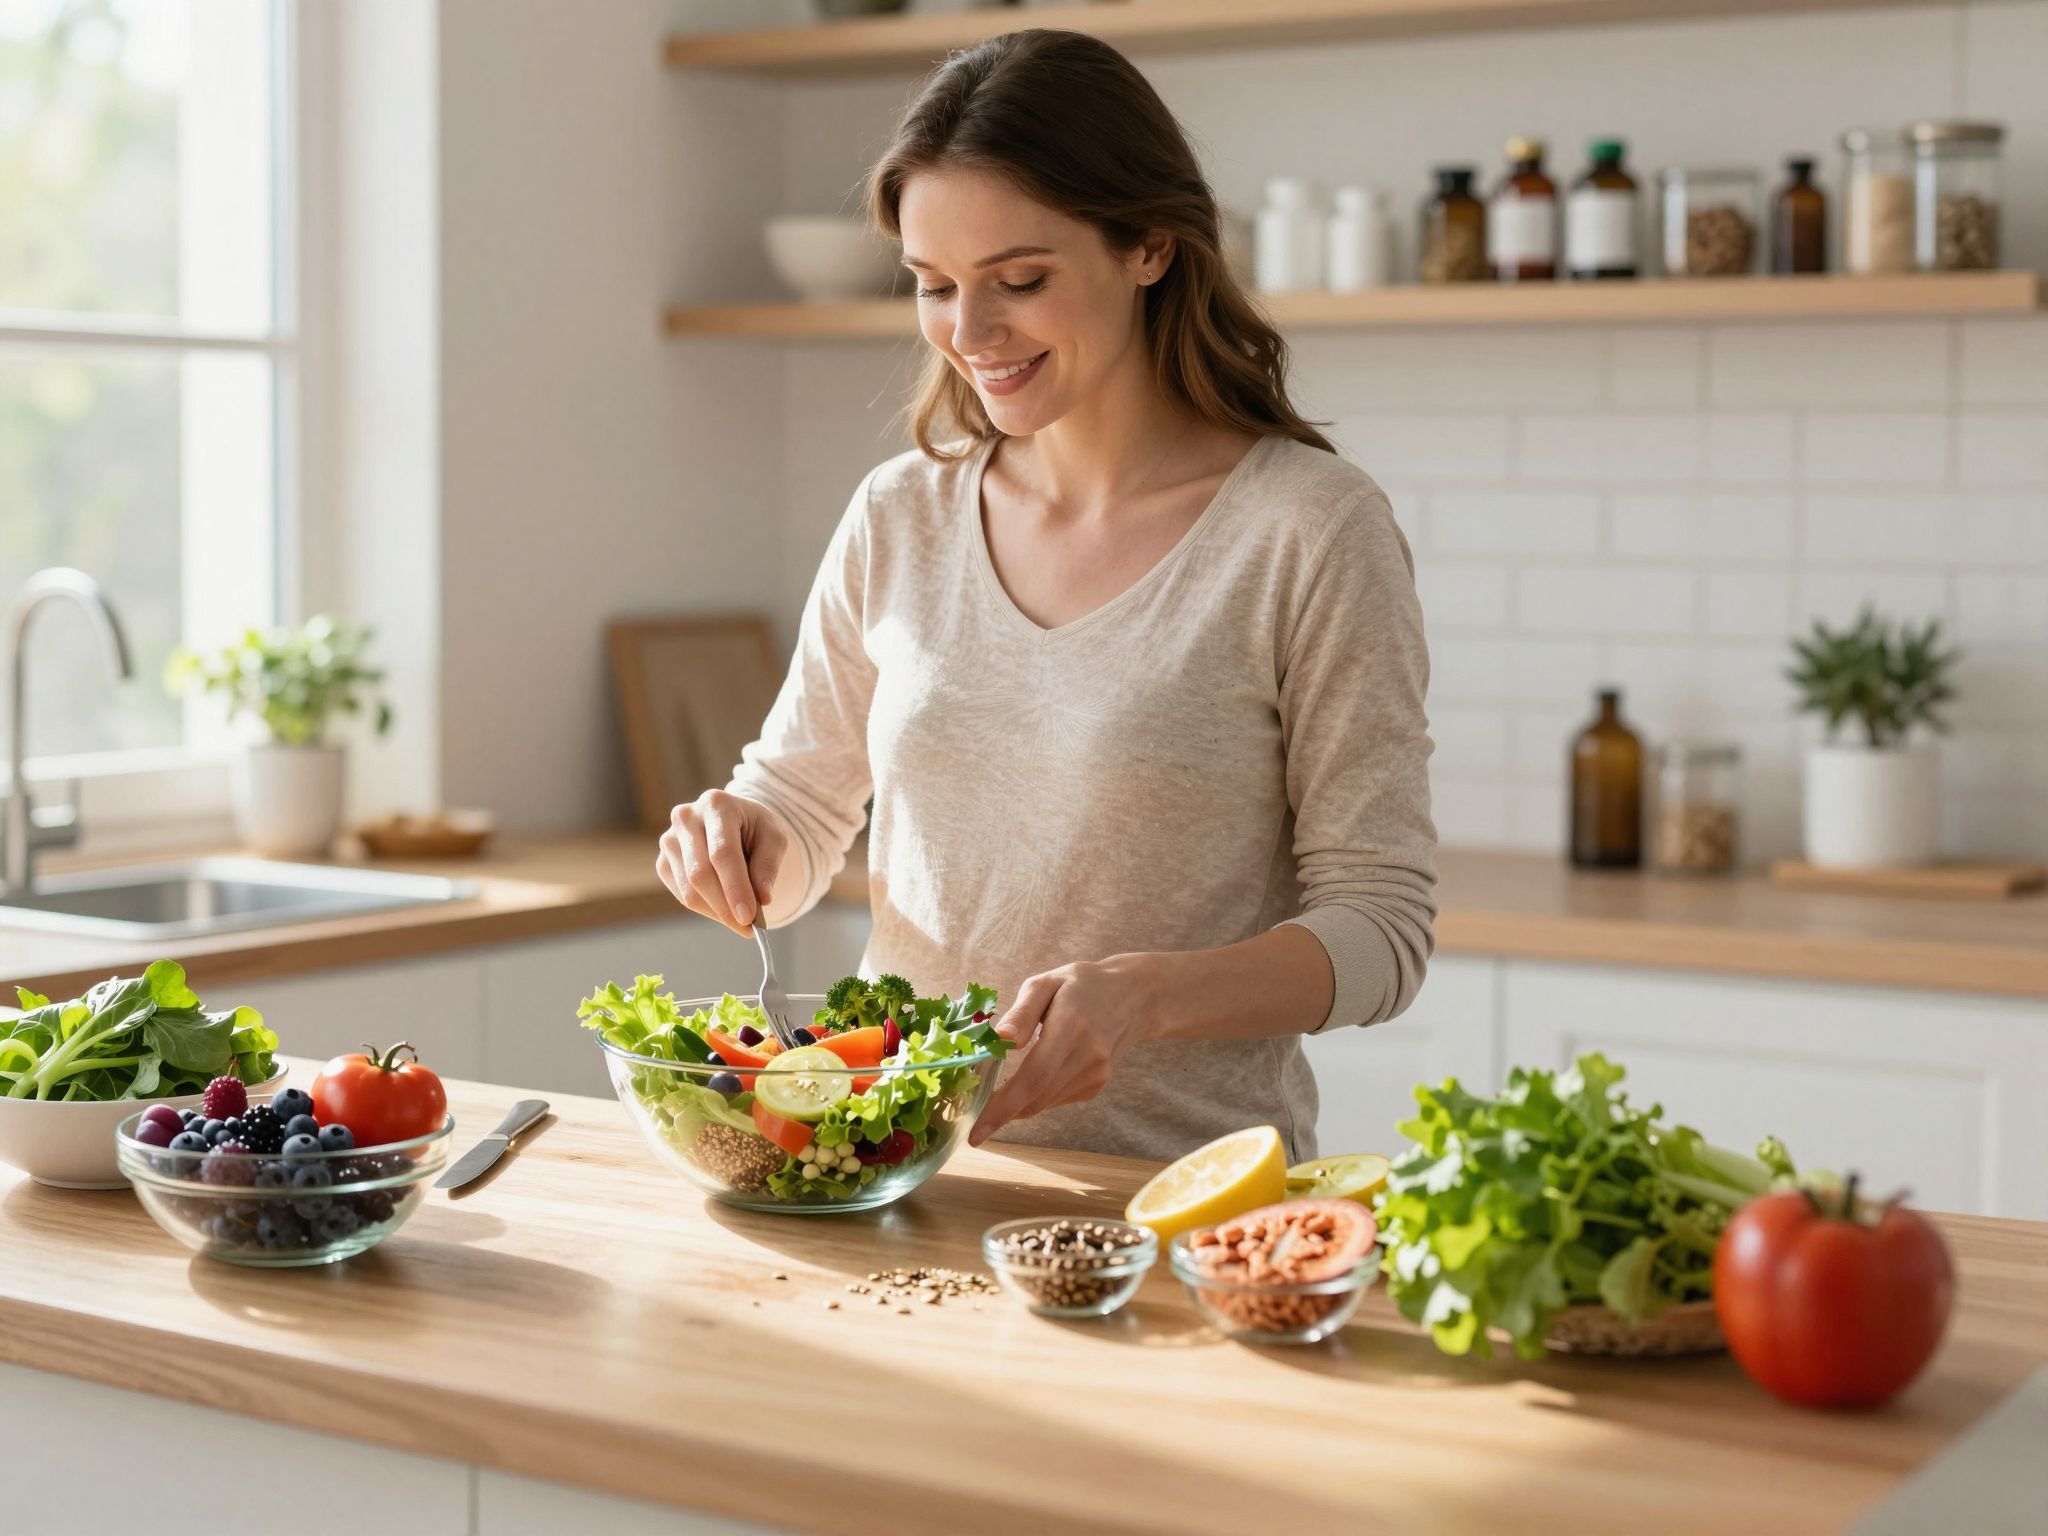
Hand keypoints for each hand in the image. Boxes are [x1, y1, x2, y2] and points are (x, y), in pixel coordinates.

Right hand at [656, 790, 788, 936]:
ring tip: (742, 922)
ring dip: (717, 912)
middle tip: (748, 928)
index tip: (748, 916)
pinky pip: (682, 896)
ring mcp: (669, 840)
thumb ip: (769, 865)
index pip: (722, 852)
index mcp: (717, 805)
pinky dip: (707, 910)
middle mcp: (686, 818)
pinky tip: (725, 911)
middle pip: (701, 873)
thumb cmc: (755, 829)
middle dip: (725, 906)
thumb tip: (762, 899)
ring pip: (689, 890)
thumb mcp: (775, 838)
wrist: (734, 822)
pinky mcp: (663, 862)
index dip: (735, 887)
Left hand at [969, 954, 1162, 1144]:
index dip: (1002, 1107)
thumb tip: (999, 1039)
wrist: (1135, 996)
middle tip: (974, 1120)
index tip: (977, 1132)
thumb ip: (1022, 1012)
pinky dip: (1037, 1094)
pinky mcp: (1097, 1085)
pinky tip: (1035, 1075)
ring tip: (998, 1092)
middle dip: (1001, 1113)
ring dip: (1018, 1103)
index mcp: (1070, 1027)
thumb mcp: (1047, 983)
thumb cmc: (1081, 984)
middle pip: (1036, 1097)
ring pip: (1044, 1102)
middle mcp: (1087, 1056)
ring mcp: (1096, 1075)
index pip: (1033, 1077)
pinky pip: (1057, 1099)